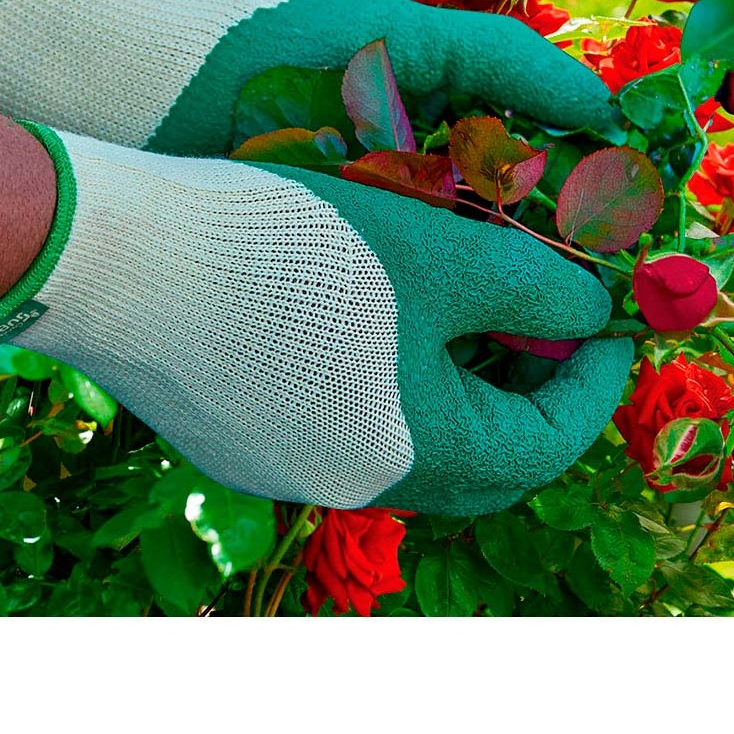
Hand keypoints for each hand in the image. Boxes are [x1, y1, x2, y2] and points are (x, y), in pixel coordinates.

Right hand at [0, 124, 631, 515]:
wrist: (124, 257)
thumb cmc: (297, 248)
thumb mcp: (441, 251)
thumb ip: (538, 285)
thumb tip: (590, 310)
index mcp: (418, 454)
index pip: (543, 445)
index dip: (591, 384)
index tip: (609, 325)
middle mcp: (355, 485)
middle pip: (476, 459)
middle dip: (525, 393)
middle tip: (545, 324)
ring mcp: (286, 469)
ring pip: (407, 442)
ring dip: (452, 385)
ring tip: (465, 307)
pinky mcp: (237, 439)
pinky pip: (342, 425)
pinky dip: (386, 382)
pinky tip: (375, 315)